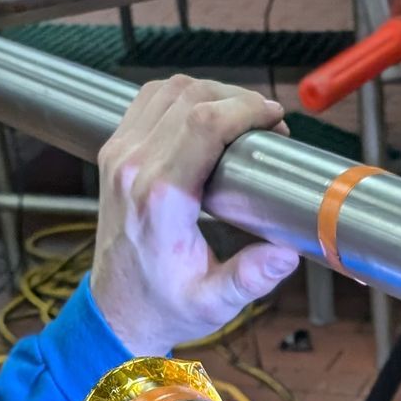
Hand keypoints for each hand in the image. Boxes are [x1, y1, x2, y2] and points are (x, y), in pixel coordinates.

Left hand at [88, 76, 301, 356]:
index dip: (246, 109)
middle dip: (237, 99)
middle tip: (265, 123)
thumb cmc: (163, 305)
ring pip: (169, 90)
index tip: (274, 119)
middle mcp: (133, 167)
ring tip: (240, 117)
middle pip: (190, 97)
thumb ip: (249, 278)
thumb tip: (286, 255)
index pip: (203, 123)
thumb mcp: (213, 303)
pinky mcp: (114, 151)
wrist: (117, 310)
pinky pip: (149, 100)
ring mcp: (119, 154)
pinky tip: (205, 115)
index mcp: (160, 198)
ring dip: (210, 93)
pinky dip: (181, 96)